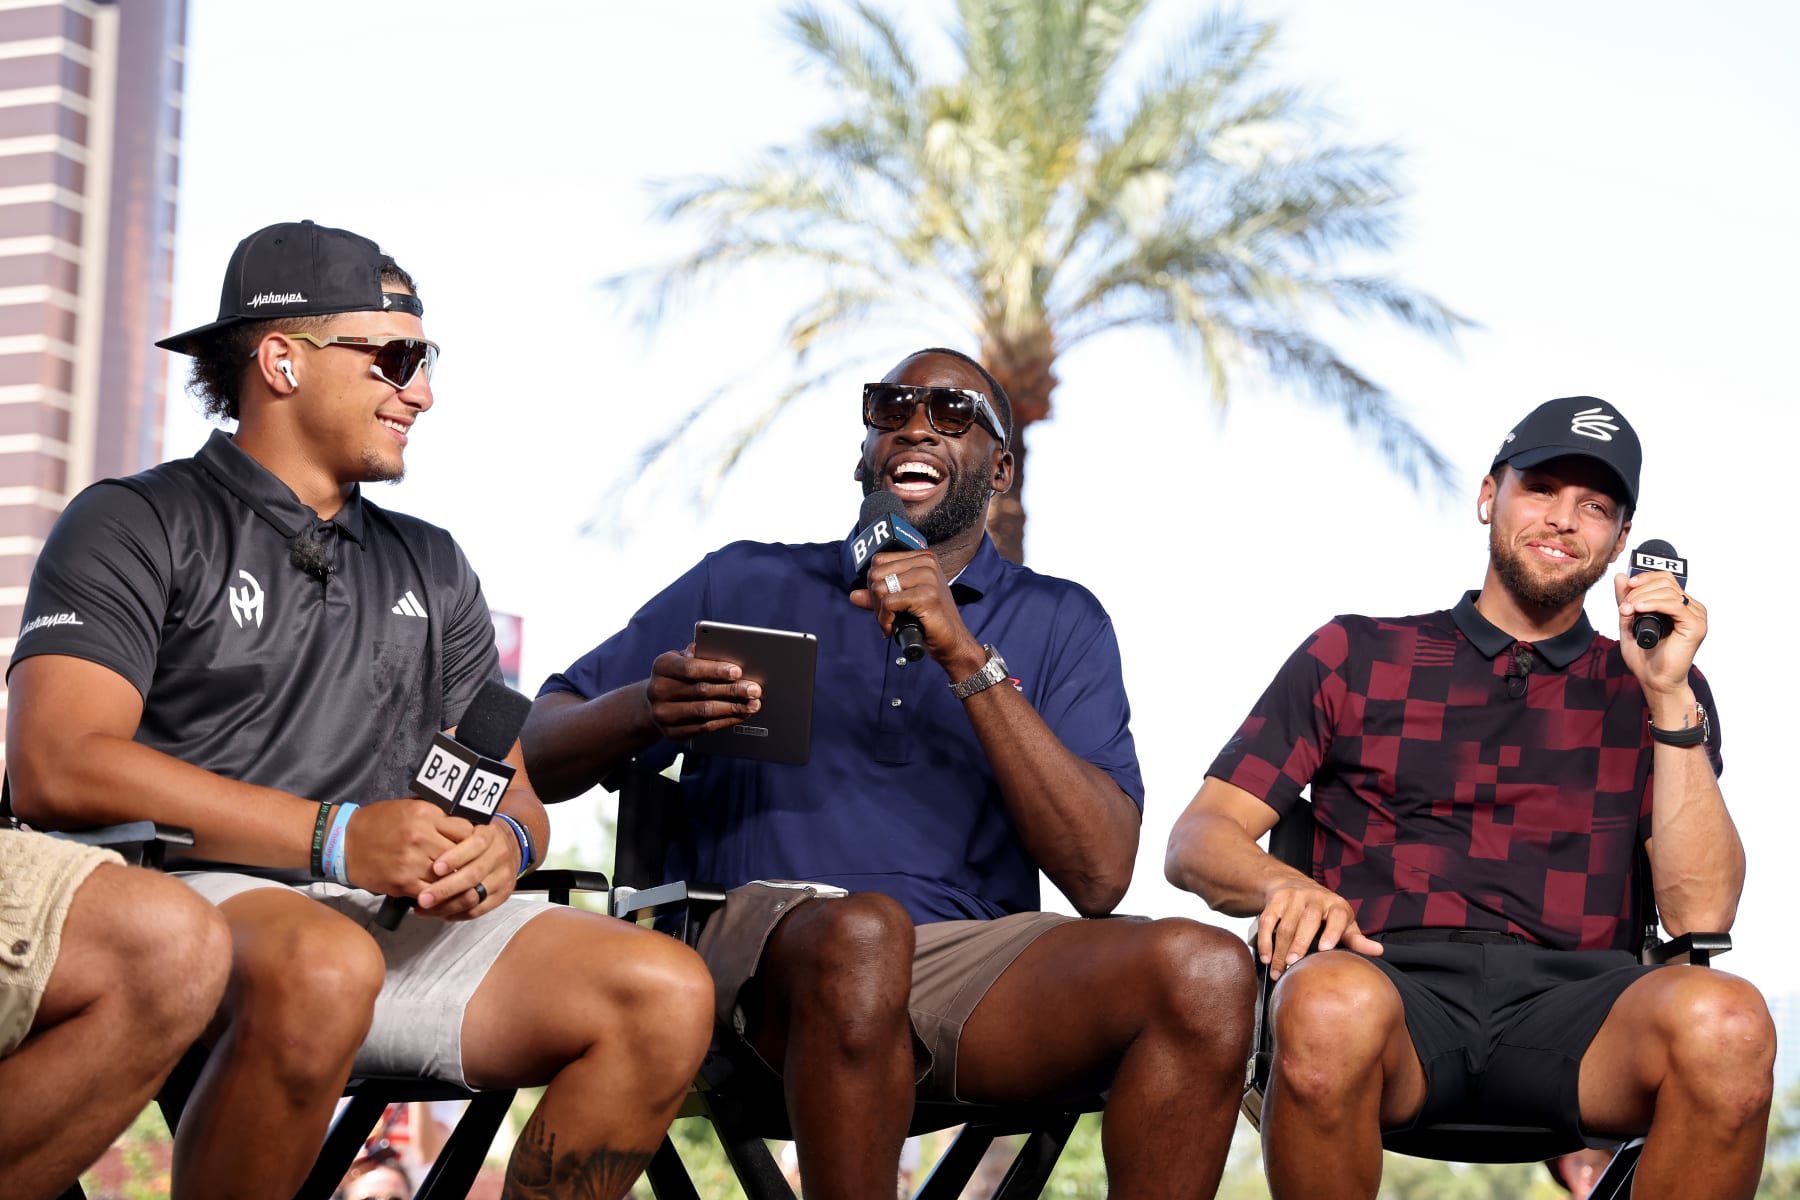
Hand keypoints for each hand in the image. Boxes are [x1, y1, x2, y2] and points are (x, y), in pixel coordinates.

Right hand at [344, 799, 468, 899]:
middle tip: (473, 866)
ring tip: (459, 881)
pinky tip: (440, 893)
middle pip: (460, 854)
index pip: (466, 830)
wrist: (344, 842)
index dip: (473, 839)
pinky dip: (438, 895)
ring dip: (454, 881)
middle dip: (467, 862)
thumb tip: (467, 825)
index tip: (474, 845)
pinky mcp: (402, 882)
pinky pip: (431, 893)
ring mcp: (411, 861)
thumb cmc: (379, 822)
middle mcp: (421, 837)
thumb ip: (437, 816)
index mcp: (425, 814)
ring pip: (448, 876)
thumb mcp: (410, 808)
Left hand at [416, 821, 516, 919]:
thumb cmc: (480, 837)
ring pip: (473, 897)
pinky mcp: (502, 895)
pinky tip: (439, 912)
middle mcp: (499, 856)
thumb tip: (423, 845)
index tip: (435, 868)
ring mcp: (502, 877)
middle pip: (473, 875)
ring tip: (424, 907)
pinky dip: (455, 914)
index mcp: (491, 835)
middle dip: (445, 889)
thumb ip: (450, 833)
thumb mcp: (469, 826)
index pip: (476, 845)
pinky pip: (476, 910)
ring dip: (446, 905)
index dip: (455, 858)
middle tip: (423, 897)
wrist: (510, 846)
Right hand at [642, 644, 761, 740]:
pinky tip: (740, 715)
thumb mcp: (683, 659)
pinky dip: (726, 721)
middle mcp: (658, 690)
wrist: (655, 703)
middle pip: (701, 691)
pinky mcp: (672, 733)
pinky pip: (704, 727)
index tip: (738, 671)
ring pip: (704, 711)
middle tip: (754, 689)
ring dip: (733, 708)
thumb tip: (725, 653)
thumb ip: (701, 654)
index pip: (690, 668)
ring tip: (752, 704)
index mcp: (662, 667)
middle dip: (732, 690)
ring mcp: (663, 714)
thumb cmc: (678, 675)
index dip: (715, 670)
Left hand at [849, 548, 982, 674]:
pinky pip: (888, 604)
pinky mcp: (926, 595)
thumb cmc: (930, 621)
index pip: (879, 561)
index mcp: (922, 557)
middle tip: (886, 616)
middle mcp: (926, 562)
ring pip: (879, 588)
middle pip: (876, 574)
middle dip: (874, 599)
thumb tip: (853, 595)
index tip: (884, 603)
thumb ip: (879, 596)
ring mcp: (928, 577)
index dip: (875, 584)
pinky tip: (892, 629)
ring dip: (879, 612)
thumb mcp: (902, 603)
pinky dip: (885, 620)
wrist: (952, 642)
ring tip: (891, 623)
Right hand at [1257, 878, 1381, 977]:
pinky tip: (1266, 957)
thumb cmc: (1324, 911)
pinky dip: (1265, 940)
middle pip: (1307, 921)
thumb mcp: (1343, 922)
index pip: (1337, 916)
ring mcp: (1293, 898)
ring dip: (1280, 950)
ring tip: (1278, 971)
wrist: (1293, 883)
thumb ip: (1357, 939)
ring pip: (1285, 925)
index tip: (1325, 949)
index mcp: (1336, 905)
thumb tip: (1379, 952)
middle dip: (1299, 944)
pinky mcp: (1275, 900)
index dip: (1332, 932)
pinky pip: (1267, 921)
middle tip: (1294, 965)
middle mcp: (1315, 898)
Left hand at [1615, 571, 1706, 699]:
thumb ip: (1626, 599)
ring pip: (1669, 591)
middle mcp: (1691, 608)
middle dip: (1640, 589)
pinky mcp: (1696, 626)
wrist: (1654, 680)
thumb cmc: (1645, 656)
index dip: (1644, 578)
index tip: (1626, 587)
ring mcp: (1696, 617)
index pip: (1665, 578)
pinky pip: (1675, 605)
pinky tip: (1638, 610)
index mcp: (1679, 605)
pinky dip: (1653, 604)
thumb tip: (1620, 576)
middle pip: (1666, 582)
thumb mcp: (1629, 621)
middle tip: (1625, 605)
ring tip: (1628, 610)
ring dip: (1643, 597)